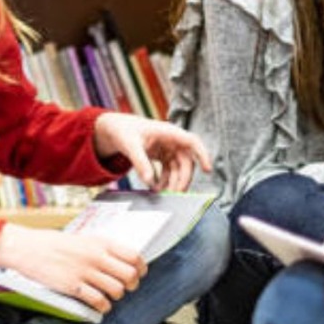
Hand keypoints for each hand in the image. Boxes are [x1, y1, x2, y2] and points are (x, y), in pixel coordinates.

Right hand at [0, 223, 145, 313]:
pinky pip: (99, 301)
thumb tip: (121, 260)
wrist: (27, 248)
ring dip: (116, 296)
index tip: (139, 273)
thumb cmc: (53, 243)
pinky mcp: (73, 287)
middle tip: (125, 287)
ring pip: (117, 290)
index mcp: (99, 242)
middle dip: (131, 285)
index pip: (133, 256)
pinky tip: (99, 304)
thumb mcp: (81, 238)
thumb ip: (101, 248)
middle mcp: (95, 256)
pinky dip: (103, 306)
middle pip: (130, 275)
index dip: (140, 268)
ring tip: (109, 295)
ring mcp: (84, 272)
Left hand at [92, 112, 211, 190]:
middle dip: (182, 179)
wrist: (116, 129)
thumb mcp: (130, 145)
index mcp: (168, 132)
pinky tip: (156, 188)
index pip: (192, 142)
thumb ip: (140, 162)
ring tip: (163, 194)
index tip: (207, 170)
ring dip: (173, 182)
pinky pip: (169, 171)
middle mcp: (172, 141)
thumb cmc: (124, 131)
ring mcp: (168, 149)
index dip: (202, 155)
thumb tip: (149, 181)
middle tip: (175, 194)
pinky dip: (164, 181)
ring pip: (178, 169)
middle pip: (186, 161)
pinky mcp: (163, 156)